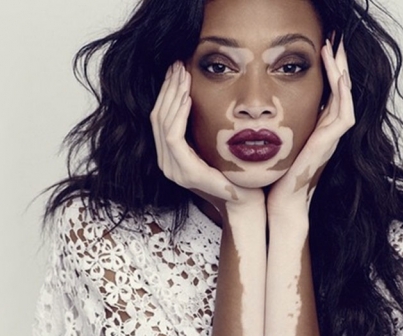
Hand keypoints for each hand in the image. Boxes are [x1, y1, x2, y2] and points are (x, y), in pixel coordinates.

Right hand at [150, 62, 263, 216]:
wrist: (245, 202)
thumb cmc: (235, 175)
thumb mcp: (215, 146)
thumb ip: (203, 129)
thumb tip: (202, 99)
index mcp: (172, 156)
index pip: (160, 119)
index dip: (166, 93)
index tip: (176, 71)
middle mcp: (167, 163)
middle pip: (157, 117)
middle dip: (167, 88)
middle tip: (176, 65)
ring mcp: (172, 169)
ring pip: (162, 123)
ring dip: (172, 95)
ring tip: (181, 74)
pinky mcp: (184, 171)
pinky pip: (173, 136)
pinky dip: (179, 114)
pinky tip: (187, 97)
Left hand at [267, 39, 354, 214]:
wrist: (280, 201)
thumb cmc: (276, 176)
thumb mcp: (279, 140)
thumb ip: (280, 122)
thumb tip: (262, 105)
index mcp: (319, 129)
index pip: (330, 92)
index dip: (329, 69)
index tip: (322, 48)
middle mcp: (329, 131)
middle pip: (342, 90)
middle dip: (338, 64)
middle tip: (333, 40)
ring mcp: (332, 138)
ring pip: (346, 97)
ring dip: (341, 72)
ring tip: (334, 49)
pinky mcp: (330, 144)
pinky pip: (344, 114)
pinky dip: (342, 93)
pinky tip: (337, 76)